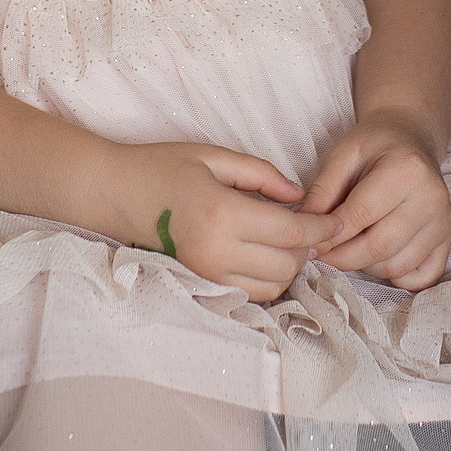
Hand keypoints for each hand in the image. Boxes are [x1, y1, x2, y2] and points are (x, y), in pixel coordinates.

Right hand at [111, 141, 342, 301]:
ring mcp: (205, 275)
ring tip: (285, 241)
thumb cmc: (161, 167)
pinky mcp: (198, 286)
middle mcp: (215, 252)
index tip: (337, 220)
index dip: (321, 228)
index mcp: (222, 213)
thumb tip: (299, 196)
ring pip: (272, 287)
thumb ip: (261, 174)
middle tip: (307, 224)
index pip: (290, 232)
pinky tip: (263, 256)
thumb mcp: (214, 156)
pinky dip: (266, 280)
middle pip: (287, 264)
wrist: (113, 195)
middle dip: (307, 247)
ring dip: (288, 267)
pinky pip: (248, 294)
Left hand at [301, 109, 450, 290]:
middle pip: (380, 246)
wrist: (410, 138)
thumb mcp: (342, 155)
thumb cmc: (374, 145)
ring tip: (348, 250)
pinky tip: (379, 260)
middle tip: (322, 255)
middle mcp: (431, 198)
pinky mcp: (447, 238)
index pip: (360, 215)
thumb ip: (322, 190)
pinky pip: (421, 276)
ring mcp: (443, 221)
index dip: (330, 235)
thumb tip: (304, 227)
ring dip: (366, 267)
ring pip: (397, 265)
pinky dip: (396, 277)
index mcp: (406, 170)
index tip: (309, 244)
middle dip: (343, 258)